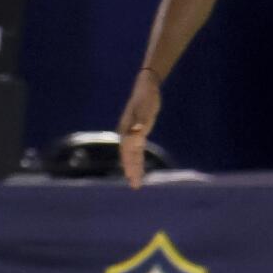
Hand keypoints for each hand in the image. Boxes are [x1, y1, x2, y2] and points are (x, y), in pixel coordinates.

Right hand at [116, 69, 162, 188]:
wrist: (146, 86)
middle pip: (128, 156)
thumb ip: (141, 121)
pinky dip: (138, 160)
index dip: (129, 165)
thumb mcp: (145, 108)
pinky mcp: (139, 132)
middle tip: (135, 186)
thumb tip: (138, 133)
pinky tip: (139, 167)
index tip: (132, 178)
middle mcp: (126, 133)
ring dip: (134, 168)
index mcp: (126, 129)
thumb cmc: (146, 96)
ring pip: (132, 154)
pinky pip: (137, 150)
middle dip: (131, 170)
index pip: (127, 151)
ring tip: (136, 182)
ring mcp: (132, 133)